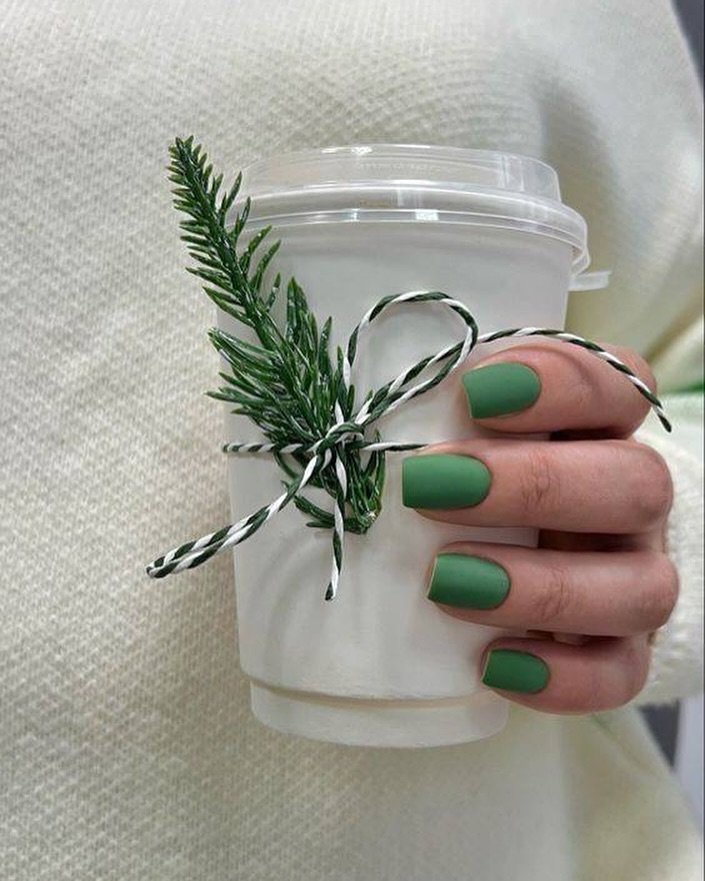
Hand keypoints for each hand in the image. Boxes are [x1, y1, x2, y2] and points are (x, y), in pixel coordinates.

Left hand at [402, 341, 676, 712]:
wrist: (522, 554)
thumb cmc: (477, 476)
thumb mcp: (462, 433)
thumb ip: (440, 413)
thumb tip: (365, 425)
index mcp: (601, 428)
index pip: (618, 387)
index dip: (561, 384)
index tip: (476, 394)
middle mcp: (633, 499)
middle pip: (637, 483)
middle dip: (533, 486)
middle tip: (430, 489)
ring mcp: (637, 575)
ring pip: (642, 588)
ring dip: (541, 586)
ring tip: (446, 582)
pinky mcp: (624, 648)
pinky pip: (621, 674)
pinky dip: (562, 677)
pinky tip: (491, 663)